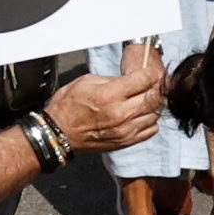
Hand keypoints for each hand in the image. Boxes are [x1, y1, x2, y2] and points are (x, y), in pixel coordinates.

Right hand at [49, 46, 166, 154]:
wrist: (58, 133)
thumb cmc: (68, 107)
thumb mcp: (87, 81)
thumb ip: (113, 80)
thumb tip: (131, 79)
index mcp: (110, 94)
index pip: (145, 79)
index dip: (149, 73)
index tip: (147, 73)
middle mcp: (121, 113)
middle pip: (154, 97)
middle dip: (153, 88)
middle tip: (148, 86)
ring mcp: (126, 129)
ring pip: (155, 114)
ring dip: (152, 106)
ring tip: (142, 101)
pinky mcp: (126, 141)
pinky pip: (151, 130)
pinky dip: (149, 121)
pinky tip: (140, 116)